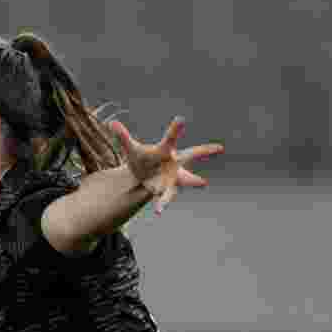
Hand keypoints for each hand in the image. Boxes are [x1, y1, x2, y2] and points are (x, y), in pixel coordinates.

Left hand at [109, 117, 223, 213]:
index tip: (181, 119)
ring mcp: (173, 177)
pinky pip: (166, 197)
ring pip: (185, 179)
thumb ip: (123, 137)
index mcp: (164, 150)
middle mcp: (174, 162)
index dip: (175, 129)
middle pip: (191, 154)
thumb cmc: (140, 159)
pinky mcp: (166, 190)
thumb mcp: (131, 149)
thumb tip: (111, 123)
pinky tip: (158, 211)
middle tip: (219, 147)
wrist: (142, 176)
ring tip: (203, 182)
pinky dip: (162, 204)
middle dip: (203, 151)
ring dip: (193, 181)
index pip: (170, 138)